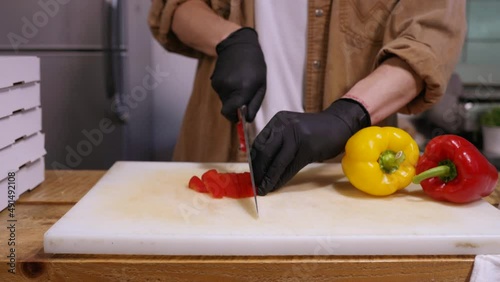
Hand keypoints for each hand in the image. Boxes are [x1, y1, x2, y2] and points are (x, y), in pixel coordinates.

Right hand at [211, 27, 265, 121]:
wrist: (237, 44)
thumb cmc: (254, 64)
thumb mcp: (261, 84)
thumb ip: (254, 103)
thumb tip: (248, 119)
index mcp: (243, 89)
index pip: (231, 113)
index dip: (234, 118)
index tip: (239, 118)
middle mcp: (228, 88)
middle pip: (228, 108)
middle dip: (235, 106)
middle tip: (244, 94)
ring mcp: (219, 84)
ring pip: (224, 100)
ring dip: (231, 97)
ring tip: (239, 82)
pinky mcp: (213, 81)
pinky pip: (221, 93)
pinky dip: (227, 90)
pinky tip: (233, 78)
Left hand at [251, 99, 370, 194]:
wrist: (339, 125)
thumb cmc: (314, 131)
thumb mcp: (292, 129)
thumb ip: (277, 141)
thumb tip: (260, 164)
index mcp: (278, 120)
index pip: (259, 142)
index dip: (253, 160)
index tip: (250, 173)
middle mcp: (285, 126)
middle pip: (265, 152)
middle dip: (258, 171)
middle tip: (254, 184)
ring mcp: (297, 136)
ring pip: (277, 162)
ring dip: (268, 179)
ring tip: (263, 189)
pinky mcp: (307, 148)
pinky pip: (290, 168)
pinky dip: (281, 179)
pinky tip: (276, 186)